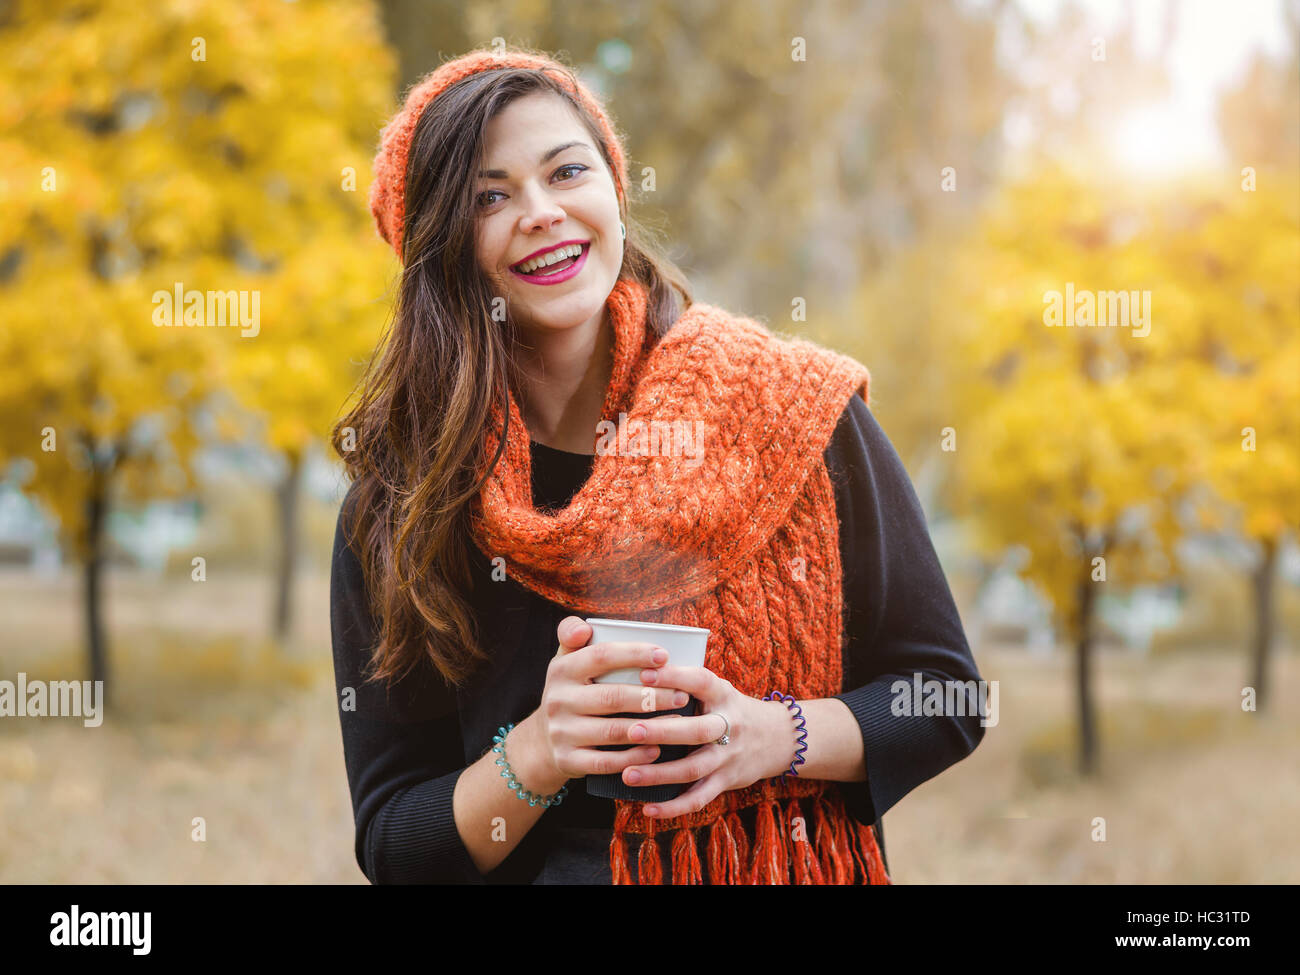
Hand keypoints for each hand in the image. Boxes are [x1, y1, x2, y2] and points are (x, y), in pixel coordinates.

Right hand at [531, 617, 688, 786]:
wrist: (543, 740)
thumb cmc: (572, 691)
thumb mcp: (566, 660)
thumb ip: (574, 634)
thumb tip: (586, 627)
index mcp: (562, 669)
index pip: (601, 656)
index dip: (634, 654)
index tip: (665, 656)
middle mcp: (558, 700)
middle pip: (612, 697)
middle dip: (652, 696)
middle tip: (682, 695)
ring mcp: (561, 733)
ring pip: (612, 731)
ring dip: (649, 727)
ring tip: (678, 720)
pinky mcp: (568, 761)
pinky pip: (606, 762)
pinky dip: (634, 757)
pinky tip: (656, 750)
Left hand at [624, 663, 793, 817]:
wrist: (777, 738)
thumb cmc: (731, 708)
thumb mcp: (718, 689)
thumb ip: (687, 683)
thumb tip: (636, 667)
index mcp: (723, 695)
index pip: (700, 681)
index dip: (674, 677)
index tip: (644, 674)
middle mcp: (729, 726)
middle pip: (697, 730)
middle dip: (663, 731)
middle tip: (631, 731)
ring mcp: (728, 756)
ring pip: (694, 768)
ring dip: (659, 774)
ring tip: (628, 774)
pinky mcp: (726, 781)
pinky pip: (699, 798)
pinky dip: (674, 807)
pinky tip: (648, 809)